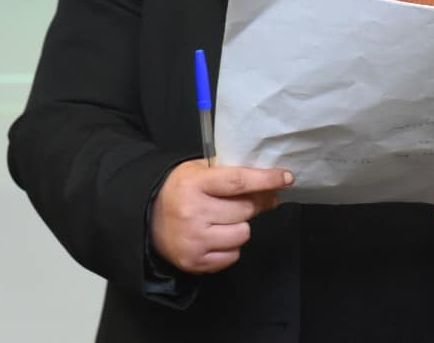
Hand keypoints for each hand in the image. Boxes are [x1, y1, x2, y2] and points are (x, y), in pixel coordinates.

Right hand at [150, 162, 292, 273]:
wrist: (147, 220)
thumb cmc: (179, 191)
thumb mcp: (198, 171)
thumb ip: (229, 174)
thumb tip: (269, 187)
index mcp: (194, 184)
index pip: (238, 181)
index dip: (266, 179)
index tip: (286, 178)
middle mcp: (193, 212)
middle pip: (245, 209)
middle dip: (254, 203)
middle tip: (252, 200)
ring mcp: (194, 239)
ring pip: (242, 234)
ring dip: (240, 226)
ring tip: (225, 220)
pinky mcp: (195, 261)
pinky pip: (233, 255)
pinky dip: (230, 246)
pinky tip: (216, 236)